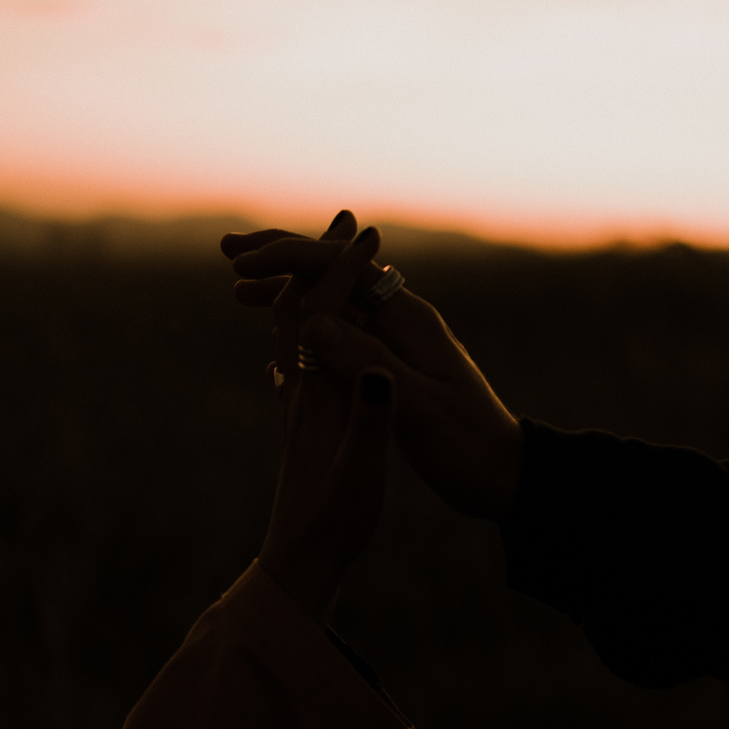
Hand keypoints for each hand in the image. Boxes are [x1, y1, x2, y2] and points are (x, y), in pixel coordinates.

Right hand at [221, 213, 523, 520]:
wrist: (499, 476)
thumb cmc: (467, 444)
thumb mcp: (416, 407)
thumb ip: (367, 362)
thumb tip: (314, 321)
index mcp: (406, 319)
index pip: (339, 266)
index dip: (288, 258)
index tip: (241, 265)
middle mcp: (398, 320)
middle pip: (332, 272)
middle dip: (281, 257)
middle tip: (229, 252)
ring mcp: (392, 342)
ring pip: (330, 301)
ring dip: (286, 291)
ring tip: (239, 292)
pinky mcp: (386, 367)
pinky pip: (337, 332)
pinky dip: (302, 326)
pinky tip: (276, 337)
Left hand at [256, 225, 395, 623]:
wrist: (299, 561)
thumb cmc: (333, 523)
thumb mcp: (361, 475)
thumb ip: (371, 423)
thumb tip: (376, 374)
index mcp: (319, 397)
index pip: (328, 319)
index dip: (348, 274)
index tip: (370, 234)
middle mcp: (302, 391)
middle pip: (303, 308)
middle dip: (325, 259)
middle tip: (347, 217)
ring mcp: (301, 404)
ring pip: (297, 328)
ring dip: (313, 283)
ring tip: (326, 252)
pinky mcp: (305, 419)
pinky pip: (302, 354)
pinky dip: (310, 322)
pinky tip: (315, 323)